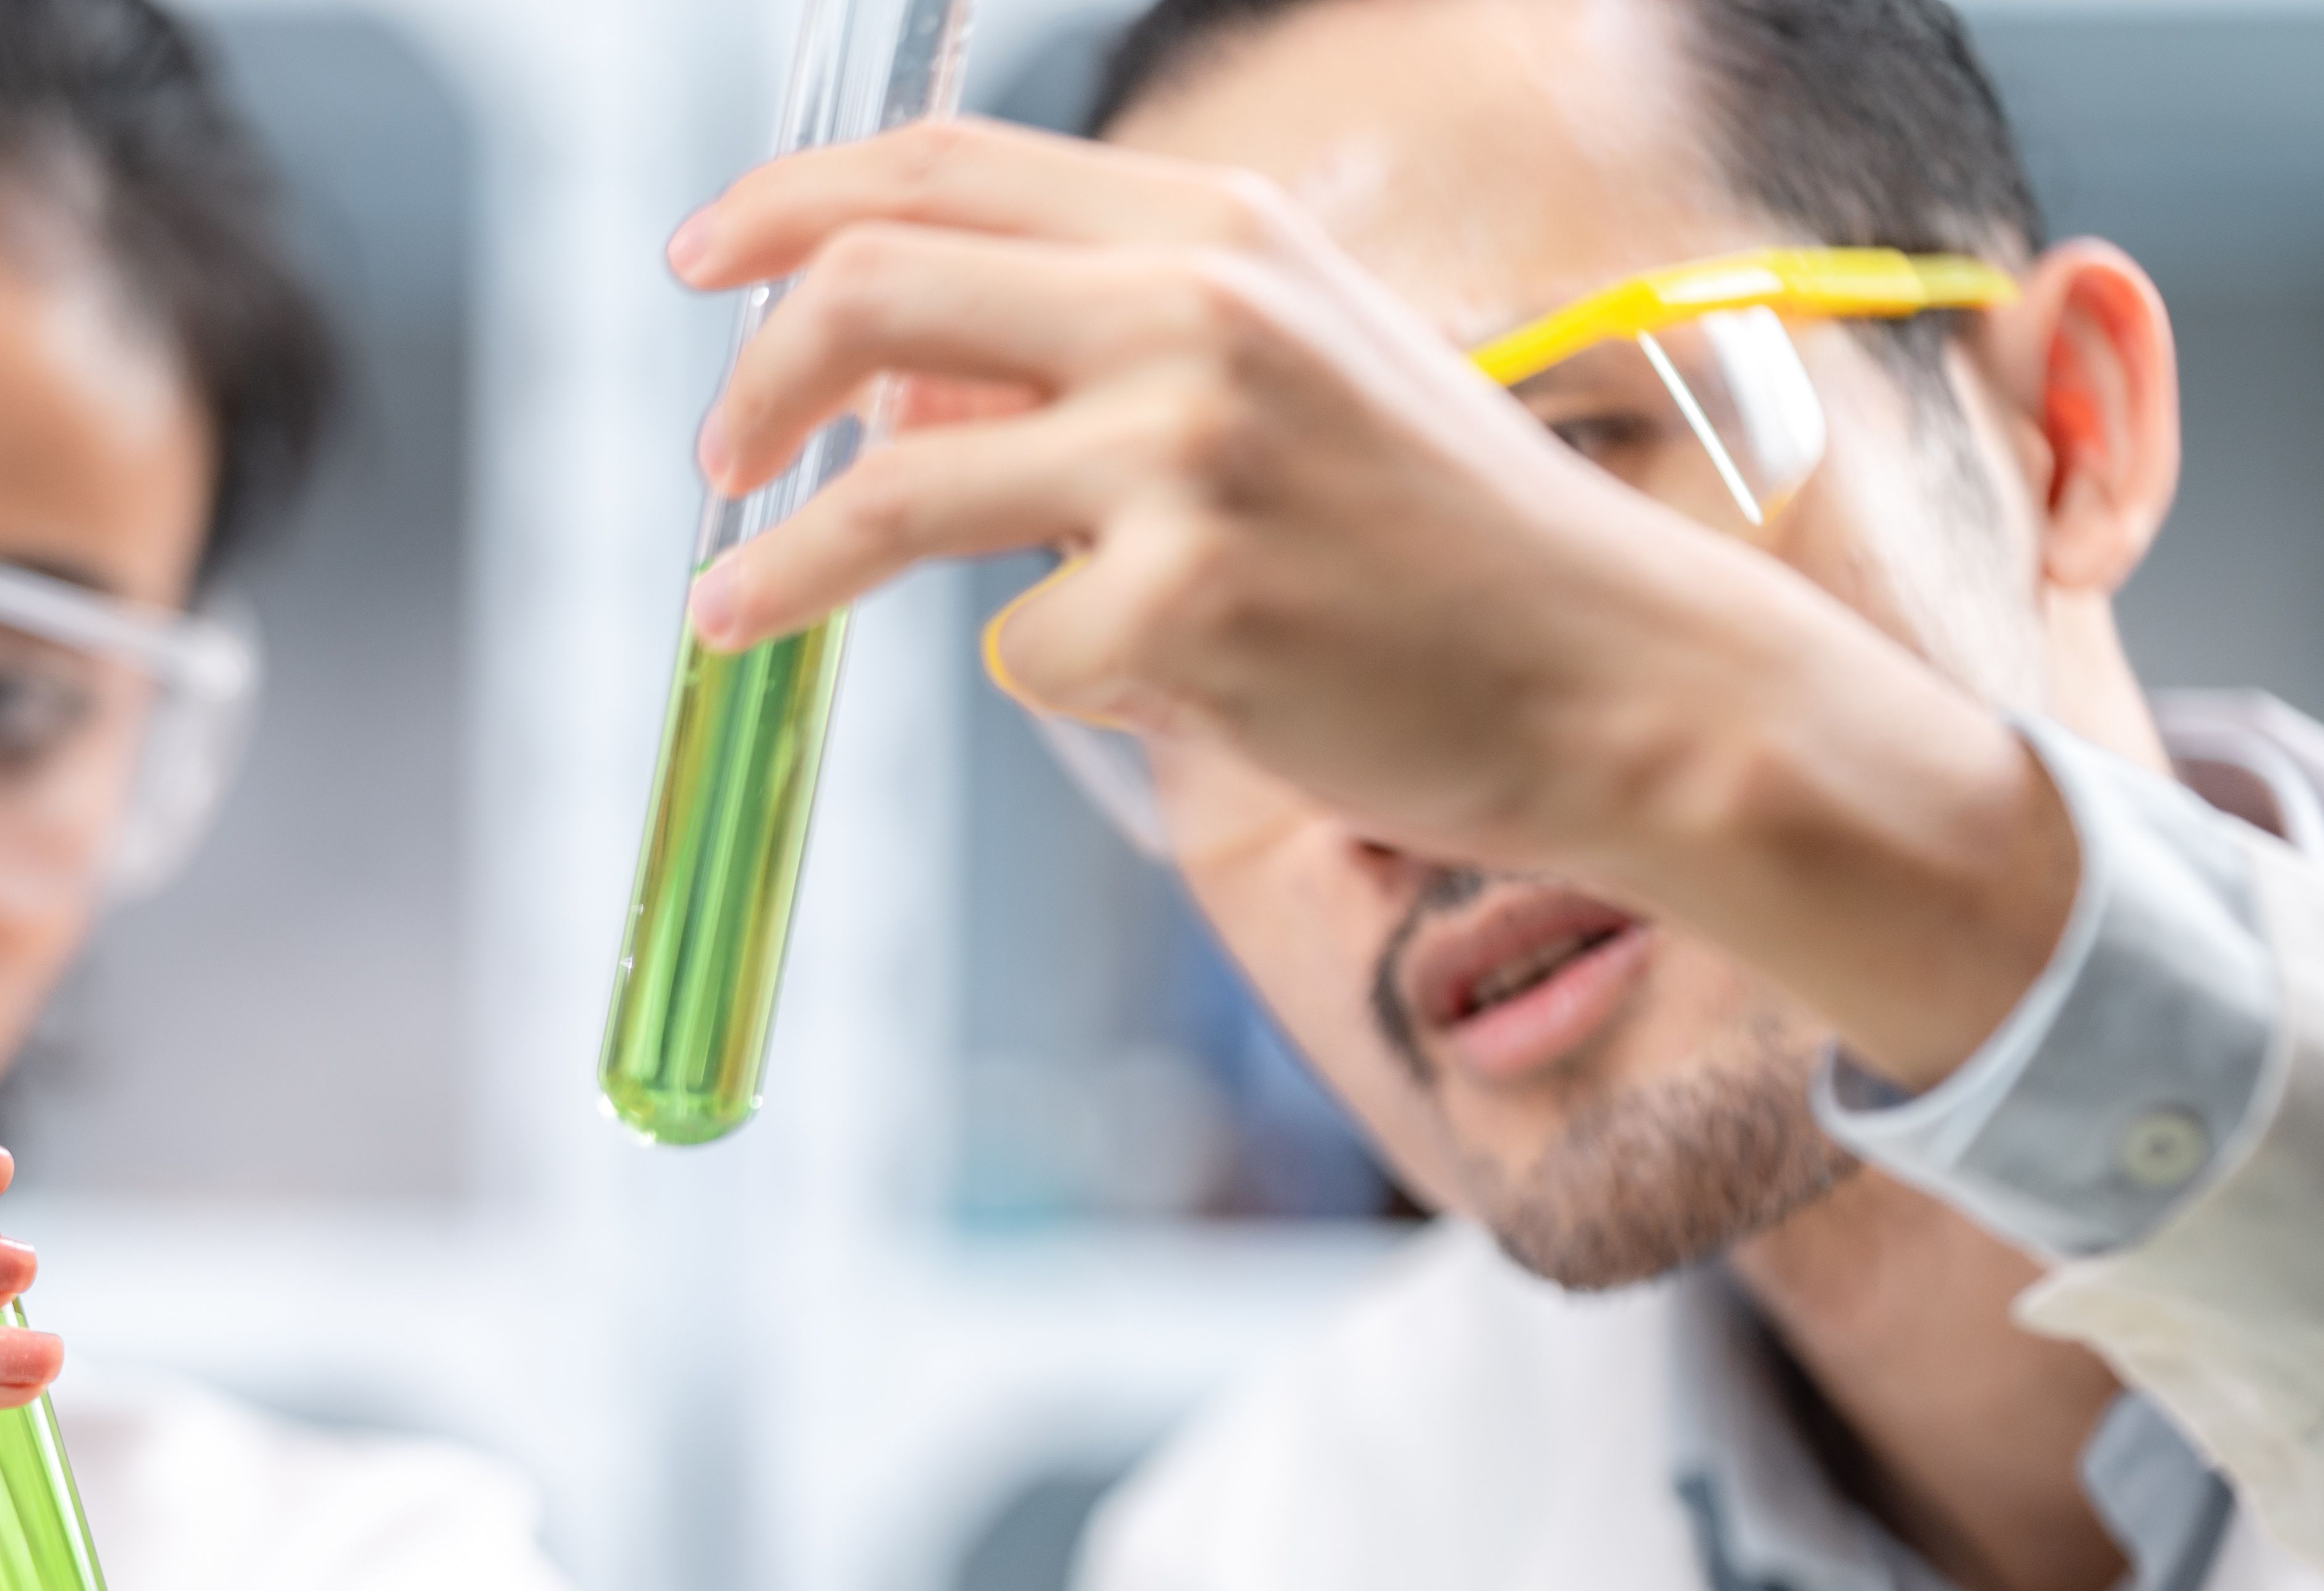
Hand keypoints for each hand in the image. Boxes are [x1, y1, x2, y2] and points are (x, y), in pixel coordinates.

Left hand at [669, 119, 2074, 1086]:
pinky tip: (1165, 688)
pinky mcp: (1191, 609)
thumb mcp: (1289, 383)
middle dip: (750, 378)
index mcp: (1217, 235)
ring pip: (895, 490)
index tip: (704, 264)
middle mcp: (1196, 316)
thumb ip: (1102, 361)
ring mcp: (1190, 460)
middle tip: (711, 456)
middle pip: (873, 290)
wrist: (1619, 674)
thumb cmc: (1448, 546)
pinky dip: (1059, 682)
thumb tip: (902, 394)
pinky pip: (1028, 656)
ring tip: (726, 614)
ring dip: (780, 564)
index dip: (788, 206)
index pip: (942, 170)